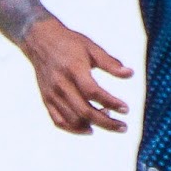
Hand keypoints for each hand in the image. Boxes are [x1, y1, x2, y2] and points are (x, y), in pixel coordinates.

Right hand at [20, 17, 132, 133]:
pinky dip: (74, 129)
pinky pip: (59, 121)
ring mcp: (52, 94)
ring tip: (107, 118)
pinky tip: (88, 128)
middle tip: (123, 127)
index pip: (93, 92)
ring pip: (73, 119)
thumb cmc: (69, 43)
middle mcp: (61, 84)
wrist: (39, 41)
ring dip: (93, 124)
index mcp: (74, 69)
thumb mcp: (92, 48)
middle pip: (84, 111)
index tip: (126, 109)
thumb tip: (130, 74)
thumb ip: (110, 63)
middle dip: (107, 122)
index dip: (111, 102)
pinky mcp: (46, 99)